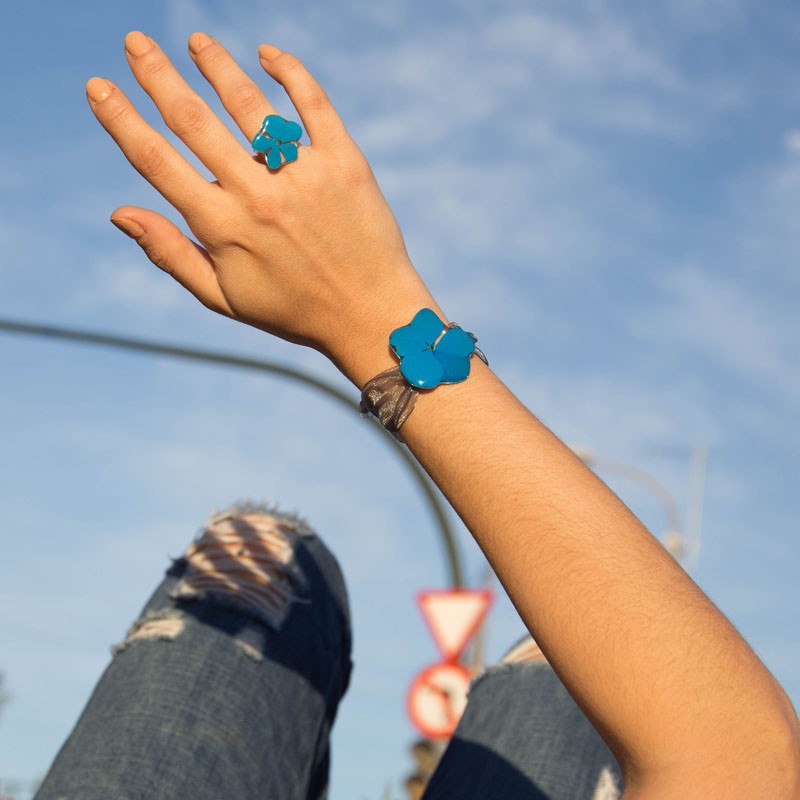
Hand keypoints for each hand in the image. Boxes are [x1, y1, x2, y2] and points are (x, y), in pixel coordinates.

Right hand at [86, 31, 438, 385]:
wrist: (371, 315)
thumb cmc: (293, 310)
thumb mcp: (224, 297)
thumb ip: (171, 254)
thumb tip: (119, 212)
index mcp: (222, 227)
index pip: (156, 161)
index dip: (121, 120)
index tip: (99, 86)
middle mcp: (258, 195)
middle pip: (193, 120)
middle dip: (157, 75)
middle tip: (135, 42)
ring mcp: (303, 175)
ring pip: (248, 103)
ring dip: (216, 65)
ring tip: (196, 41)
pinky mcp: (345, 163)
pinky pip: (313, 103)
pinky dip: (289, 72)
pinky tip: (268, 53)